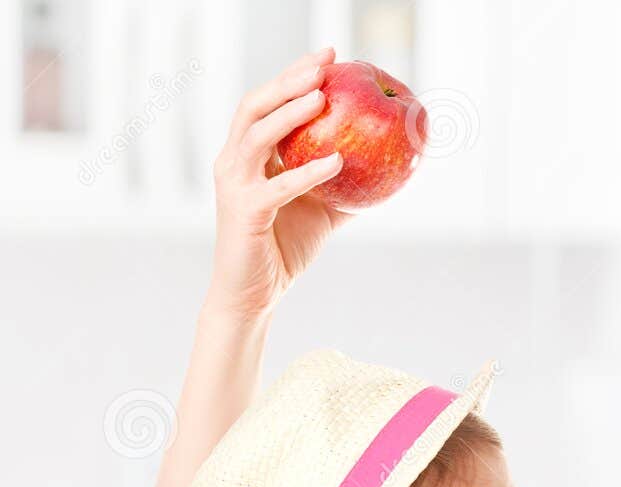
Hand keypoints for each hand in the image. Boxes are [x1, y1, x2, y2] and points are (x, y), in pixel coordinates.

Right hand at [207, 47, 353, 319]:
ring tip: (322, 96)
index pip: (267, 103)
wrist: (255, 295)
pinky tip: (338, 161)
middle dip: (289, 80)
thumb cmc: (284, 250)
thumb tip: (387, 167)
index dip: (293, 75)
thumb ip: (344, 186)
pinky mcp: (244, 212)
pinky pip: (279, 186)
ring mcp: (235, 186)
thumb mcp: (321, 211)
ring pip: (257, 135)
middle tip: (324, 64)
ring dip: (290, 113)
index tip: (328, 56)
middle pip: (255, 106)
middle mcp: (233, 162)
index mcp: (247, 155)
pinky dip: (308, 173)